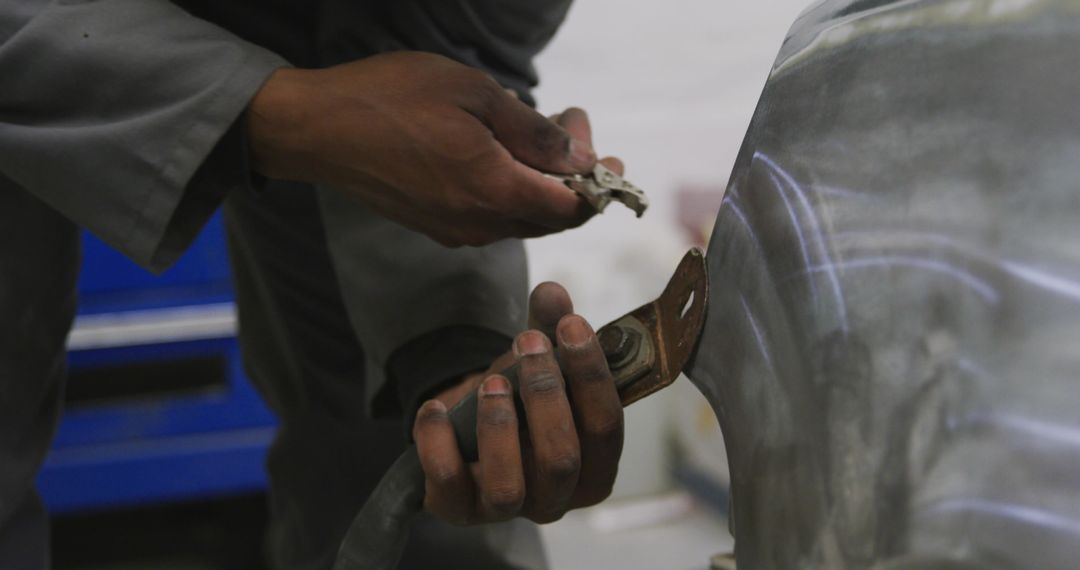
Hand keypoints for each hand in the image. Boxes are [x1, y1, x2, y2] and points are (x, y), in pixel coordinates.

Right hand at [246, 52, 621, 245]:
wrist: (317, 129)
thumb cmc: (391, 100)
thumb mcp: (474, 95)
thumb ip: (532, 132)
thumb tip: (578, 158)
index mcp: (495, 192)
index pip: (573, 209)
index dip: (599, 184)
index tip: (608, 153)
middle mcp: (480, 223)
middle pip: (551, 217)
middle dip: (574, 176)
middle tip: (572, 129)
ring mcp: (455, 230)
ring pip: (522, 217)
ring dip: (542, 181)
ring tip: (538, 132)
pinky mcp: (436, 226)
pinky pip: (492, 216)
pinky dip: (511, 188)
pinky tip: (501, 151)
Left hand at [412, 283, 624, 524]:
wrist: (470, 430)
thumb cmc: (522, 401)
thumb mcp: (541, 363)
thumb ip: (551, 328)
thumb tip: (552, 294)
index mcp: (594, 467)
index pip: (606, 428)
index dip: (592, 375)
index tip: (573, 325)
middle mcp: (556, 499)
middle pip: (562, 459)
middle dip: (545, 394)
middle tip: (529, 342)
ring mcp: (506, 510)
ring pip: (509, 486)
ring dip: (500, 426)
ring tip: (492, 382)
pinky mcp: (459, 509)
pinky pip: (448, 484)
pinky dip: (439, 443)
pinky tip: (436, 408)